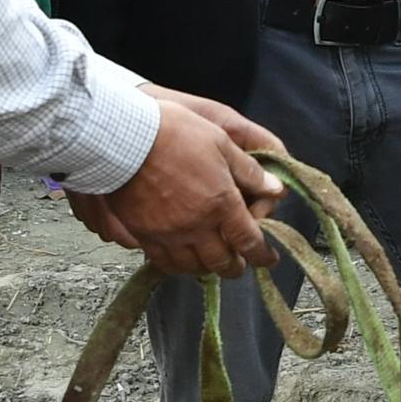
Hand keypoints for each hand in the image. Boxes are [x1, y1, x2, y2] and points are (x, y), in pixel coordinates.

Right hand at [83, 91, 284, 275]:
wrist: (125, 138)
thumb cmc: (173, 133)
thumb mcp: (221, 143)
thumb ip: (249, 171)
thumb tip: (275, 188)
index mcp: (221, 203)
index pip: (249, 241)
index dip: (262, 255)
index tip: (267, 259)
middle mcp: (197, 226)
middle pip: (222, 262)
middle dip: (235, 267)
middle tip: (239, 264)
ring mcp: (169, 234)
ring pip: (193, 267)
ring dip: (207, 268)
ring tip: (211, 262)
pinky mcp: (144, 235)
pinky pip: (163, 263)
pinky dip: (177, 266)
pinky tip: (180, 260)